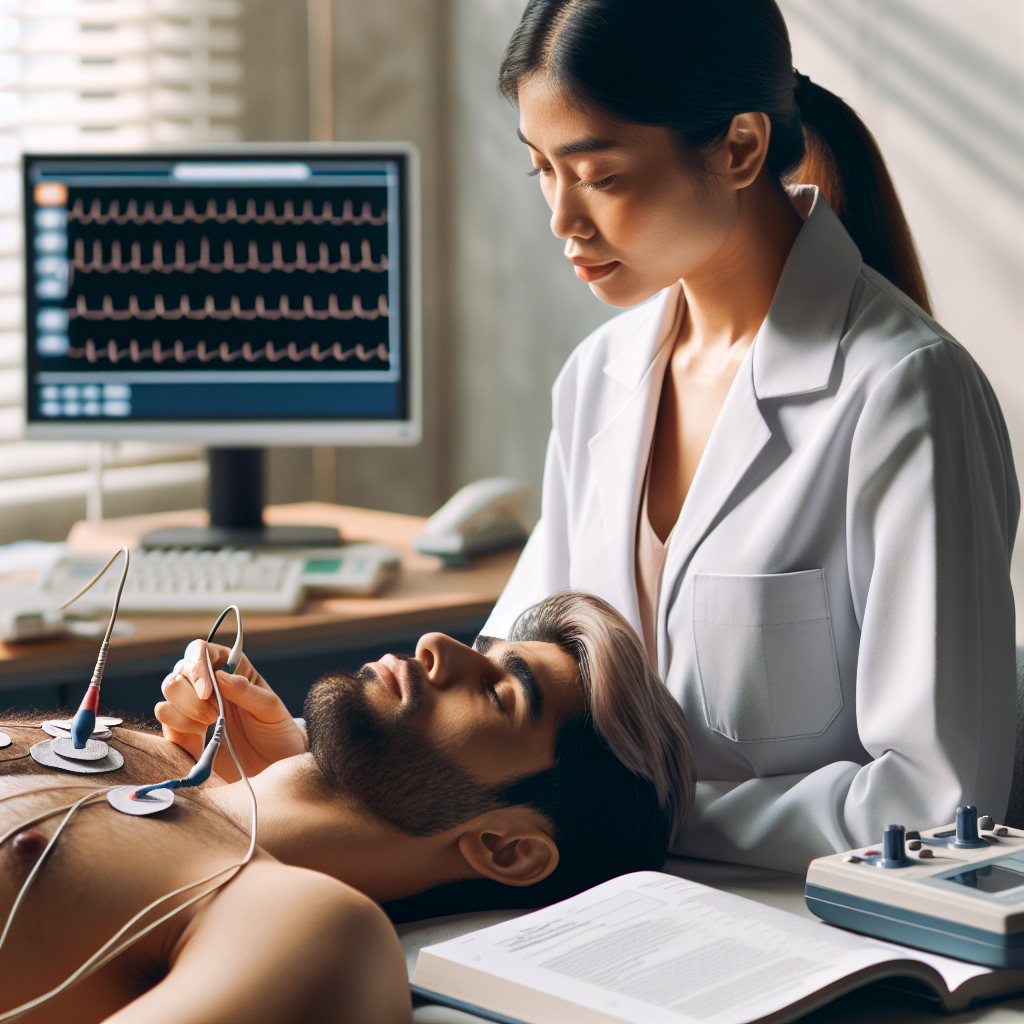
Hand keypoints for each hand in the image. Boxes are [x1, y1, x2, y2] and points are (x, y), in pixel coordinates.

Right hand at [155, 639, 306, 780]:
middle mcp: (208, 682)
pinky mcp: (182, 728)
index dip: (197, 666)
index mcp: (231, 668)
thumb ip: (246, 691)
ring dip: (185, 709)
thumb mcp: (270, 709)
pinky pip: (164, 715)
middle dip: (193, 695)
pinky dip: (177, 724)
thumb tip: (220, 675)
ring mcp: (193, 705)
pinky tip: (199, 736)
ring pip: (168, 690)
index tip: (207, 693)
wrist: (271, 767)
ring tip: (209, 725)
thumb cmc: (276, 732)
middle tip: (215, 715)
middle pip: (180, 670)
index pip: (201, 651)